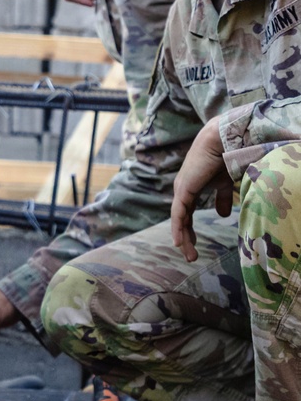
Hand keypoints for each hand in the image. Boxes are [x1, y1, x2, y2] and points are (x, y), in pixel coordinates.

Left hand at [171, 118, 232, 261]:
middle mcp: (182, 191)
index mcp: (190, 191)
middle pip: (181, 221)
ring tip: (188, 254)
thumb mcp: (223, 185)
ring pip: (179, 220)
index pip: (187, 216)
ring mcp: (181, 191)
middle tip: (191, 256)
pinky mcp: (183, 190)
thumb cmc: (223, 160)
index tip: (194, 246)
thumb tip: (222, 215)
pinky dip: (178, 228)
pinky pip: (178, 214)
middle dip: (186, 239)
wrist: (220, 143)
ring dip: (183, 238)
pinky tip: (179, 242)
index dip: (190, 231)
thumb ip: (221, 200)